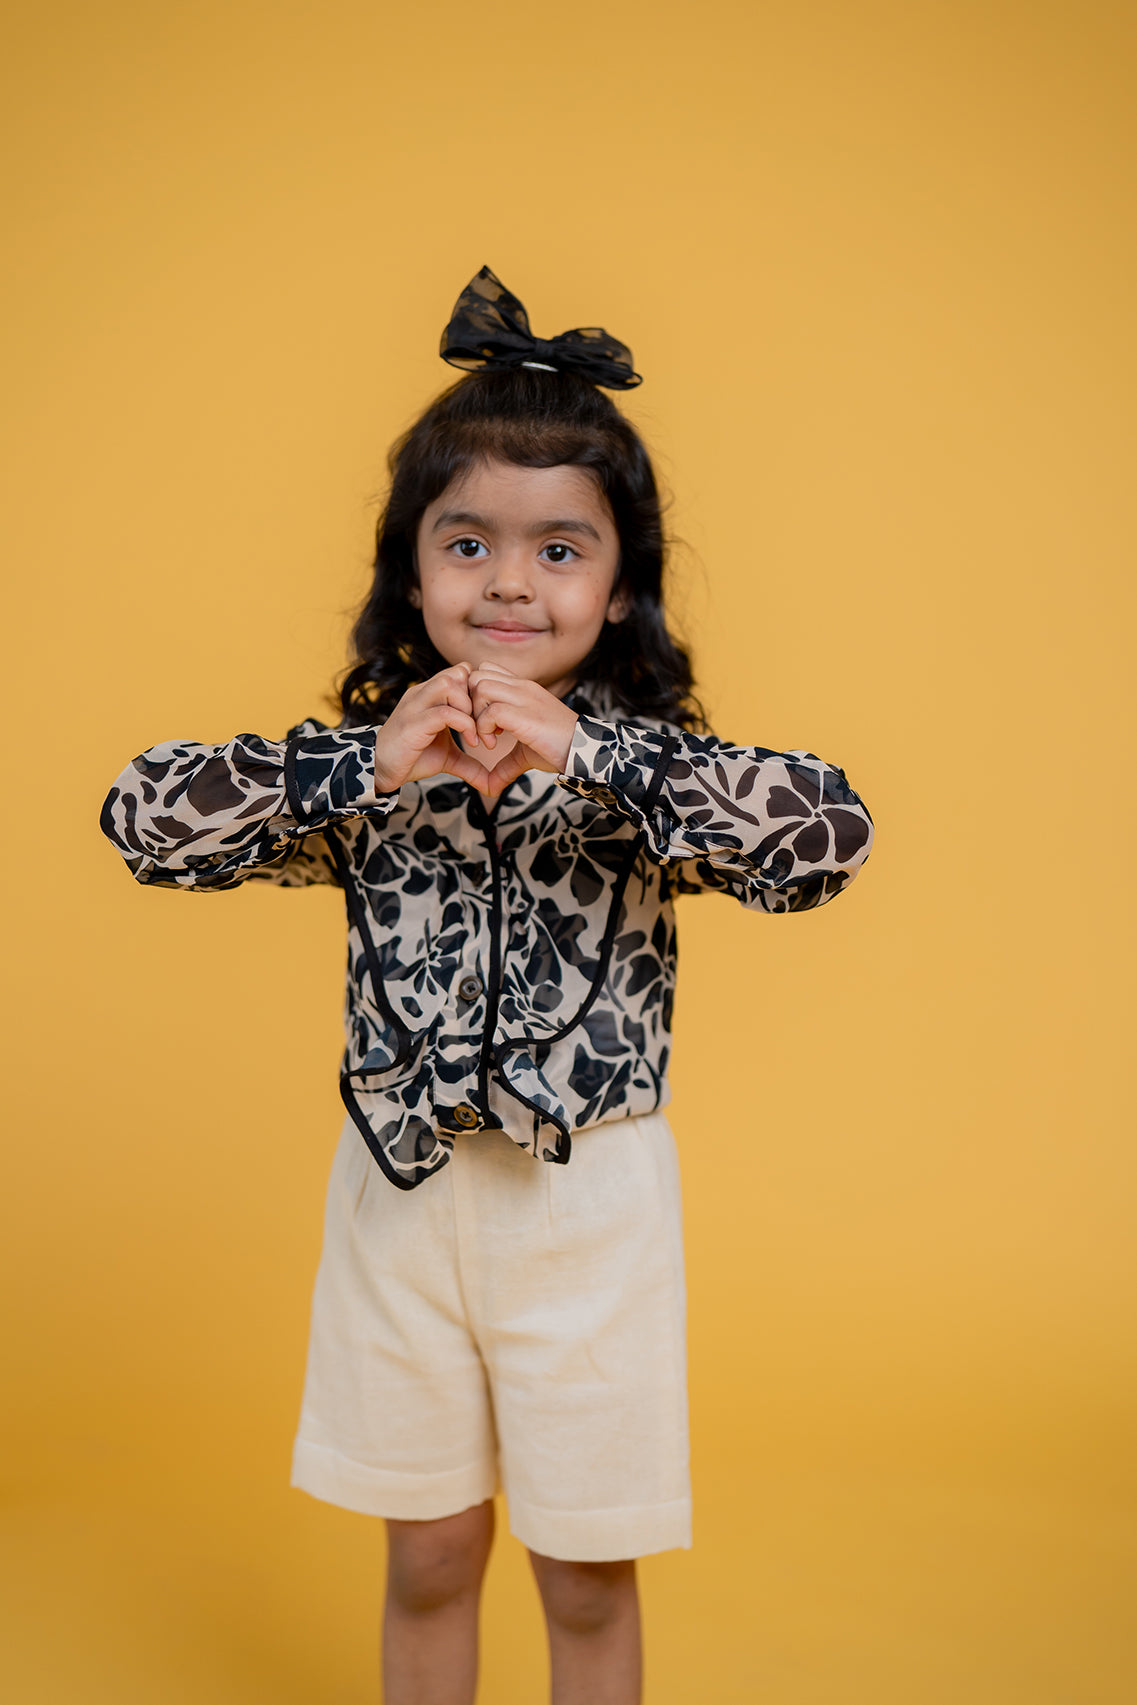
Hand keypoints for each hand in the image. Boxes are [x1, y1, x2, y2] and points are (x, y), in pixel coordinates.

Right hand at [373, 664, 496, 794]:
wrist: (380, 769)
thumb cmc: (412, 757)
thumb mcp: (448, 758)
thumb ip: (471, 763)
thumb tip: (492, 784)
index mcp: (431, 695)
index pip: (461, 672)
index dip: (479, 691)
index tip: (489, 718)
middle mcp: (423, 694)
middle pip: (458, 672)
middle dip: (478, 697)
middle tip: (487, 724)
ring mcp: (416, 706)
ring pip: (450, 684)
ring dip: (470, 707)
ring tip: (477, 732)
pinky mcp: (413, 723)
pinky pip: (444, 712)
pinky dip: (464, 725)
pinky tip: (471, 742)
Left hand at [466, 663, 578, 797]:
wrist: (584, 752)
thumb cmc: (558, 750)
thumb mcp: (525, 752)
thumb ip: (505, 764)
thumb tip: (490, 787)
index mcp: (522, 688)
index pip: (486, 670)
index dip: (474, 694)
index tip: (481, 720)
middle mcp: (522, 687)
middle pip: (477, 676)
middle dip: (469, 703)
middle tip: (479, 729)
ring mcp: (525, 698)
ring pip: (481, 688)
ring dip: (476, 714)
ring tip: (487, 737)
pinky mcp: (526, 715)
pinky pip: (492, 711)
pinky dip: (484, 728)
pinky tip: (493, 744)